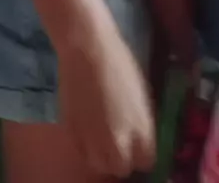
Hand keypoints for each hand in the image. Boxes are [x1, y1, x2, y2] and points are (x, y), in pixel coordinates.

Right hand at [58, 23, 155, 177]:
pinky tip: (88, 128)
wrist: (87, 48)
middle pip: (121, 168)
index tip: (139, 145)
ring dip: (102, 156)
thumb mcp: (142, 94)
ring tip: (103, 136)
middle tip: (120, 140)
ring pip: (99, 165)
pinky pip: (81, 152)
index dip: (142, 153)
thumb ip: (142, 123)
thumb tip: (141, 138)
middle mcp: (118, 142)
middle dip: (122, 158)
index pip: (146, 162)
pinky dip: (85, 146)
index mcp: (142, 131)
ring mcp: (92, 140)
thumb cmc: (120, 63)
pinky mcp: (71, 133)